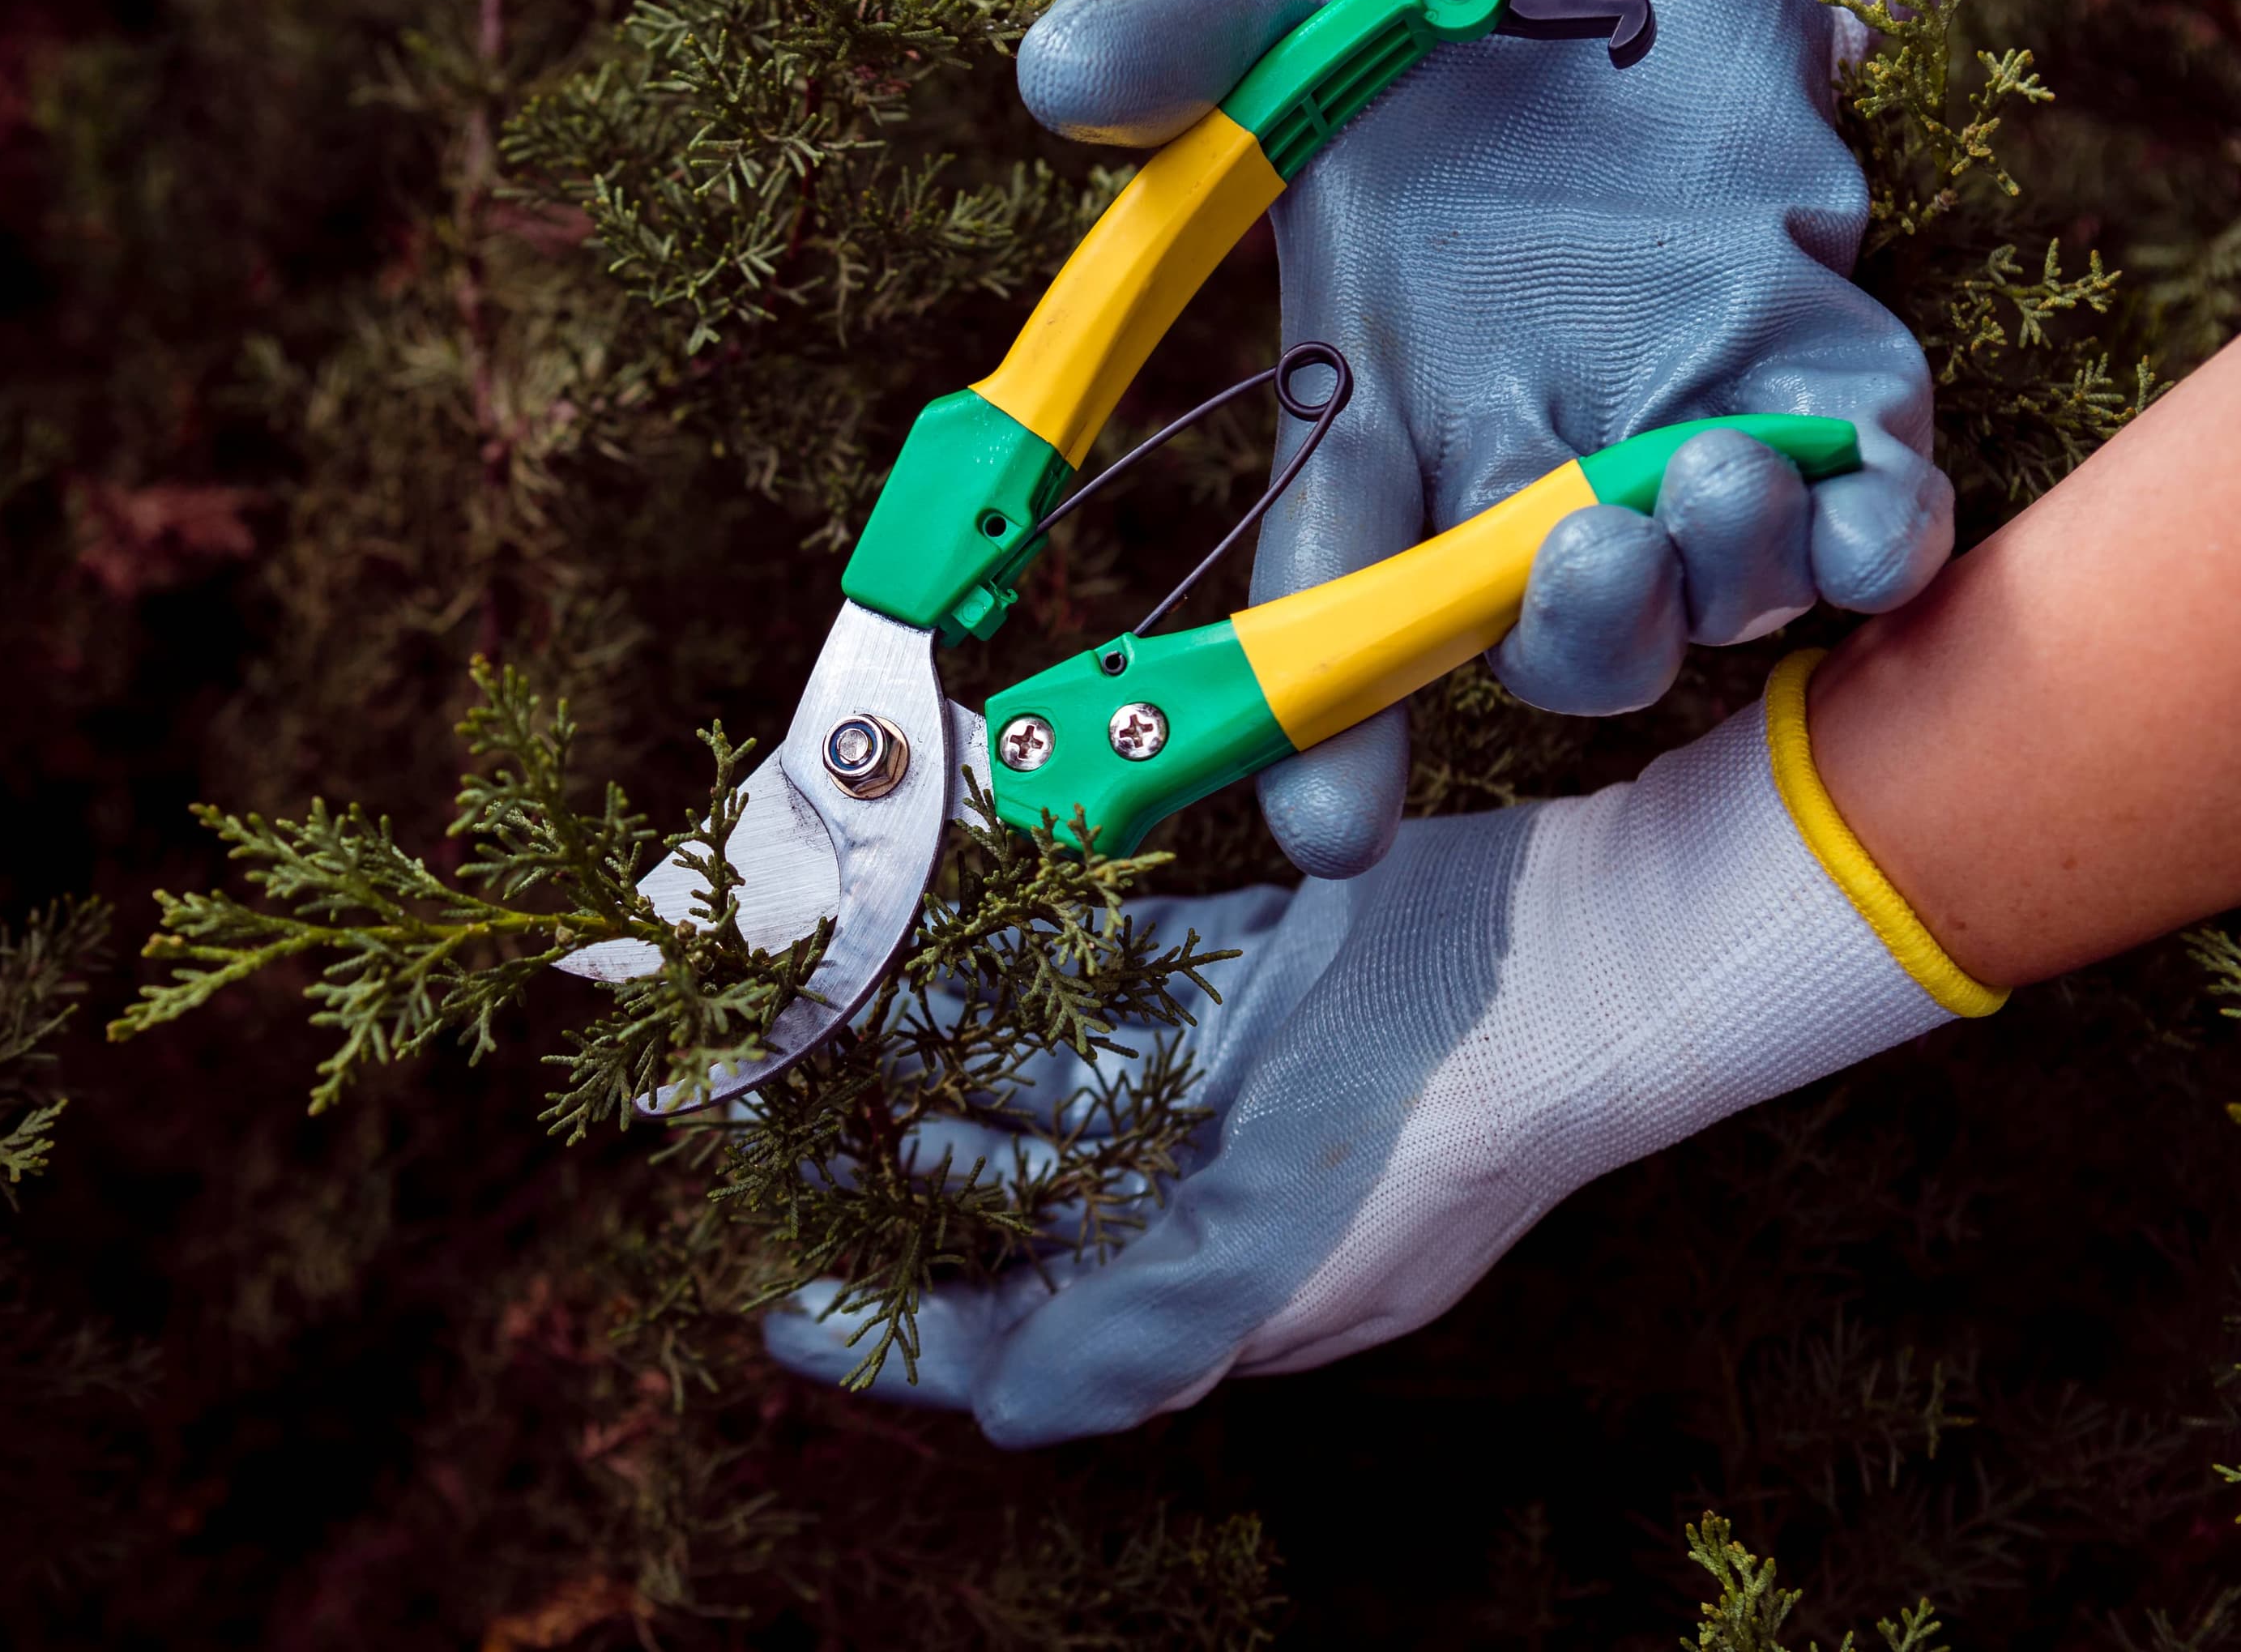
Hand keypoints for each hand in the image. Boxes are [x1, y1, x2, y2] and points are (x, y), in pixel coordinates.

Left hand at [762, 682, 1963, 1446]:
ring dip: (934, 1052)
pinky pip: (1097, 968)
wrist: (1582, 962)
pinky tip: (932, 931)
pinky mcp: (1239, 964)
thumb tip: (1001, 1419)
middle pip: (1010, 1193)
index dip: (900, 1328)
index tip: (780, 1310)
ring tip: (820, 1019)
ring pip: (1038, 1075)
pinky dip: (1019, 955)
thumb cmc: (1447, 1132)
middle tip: (769, 1118)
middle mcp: (1204, 1185)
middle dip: (888, 1163)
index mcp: (1213, 1285)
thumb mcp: (1287, 1258)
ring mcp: (1220, 1073)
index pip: (1024, 1331)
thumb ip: (1141, 1333)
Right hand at [1018, 0, 1952, 876]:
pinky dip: (1871, 533)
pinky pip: (1871, 512)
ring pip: (1704, 600)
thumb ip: (1184, 40)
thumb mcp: (1299, 6)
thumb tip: (1057, 76)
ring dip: (1713, 579)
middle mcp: (1524, 456)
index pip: (1332, 598)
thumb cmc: (1450, 14)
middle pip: (1535, 641)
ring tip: (1706, 473)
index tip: (1329, 828)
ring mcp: (1677, 425)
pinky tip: (1851, 495)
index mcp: (1379, 406)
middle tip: (1575, 561)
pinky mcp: (1824, 372)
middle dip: (1564, 642)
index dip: (1322, 729)